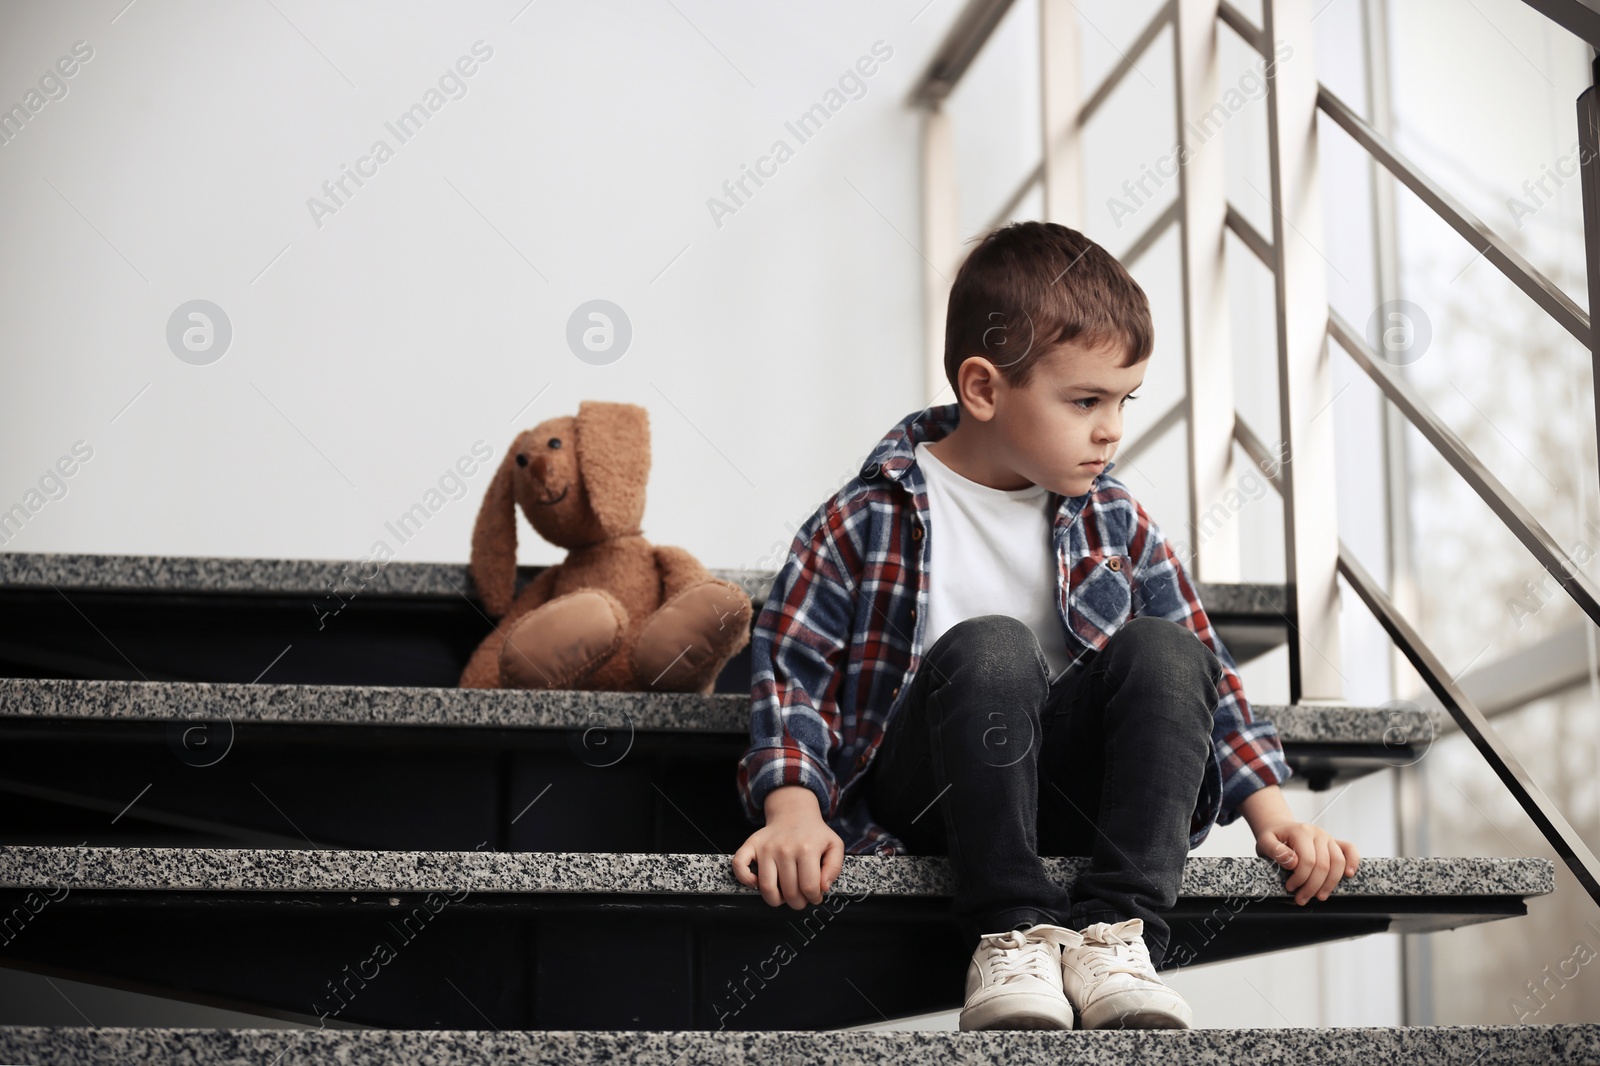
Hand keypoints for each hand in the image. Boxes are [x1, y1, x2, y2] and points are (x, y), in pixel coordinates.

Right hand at [731, 789, 844, 908]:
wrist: (794, 813)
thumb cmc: (814, 834)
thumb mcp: (834, 845)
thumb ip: (834, 868)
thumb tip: (823, 888)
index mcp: (807, 849)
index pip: (809, 888)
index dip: (814, 898)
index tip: (815, 896)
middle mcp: (784, 849)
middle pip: (789, 892)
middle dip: (797, 902)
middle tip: (801, 898)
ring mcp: (766, 848)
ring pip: (766, 888)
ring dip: (776, 900)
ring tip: (784, 895)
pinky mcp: (751, 845)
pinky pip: (739, 866)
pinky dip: (745, 880)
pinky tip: (757, 883)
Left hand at [1255, 821, 1359, 904]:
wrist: (1279, 829)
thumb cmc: (1273, 838)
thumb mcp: (1264, 842)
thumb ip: (1275, 851)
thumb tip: (1293, 862)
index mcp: (1301, 832)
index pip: (1307, 860)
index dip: (1300, 878)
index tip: (1290, 888)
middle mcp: (1318, 833)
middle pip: (1323, 865)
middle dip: (1313, 886)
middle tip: (1301, 899)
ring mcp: (1328, 838)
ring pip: (1338, 863)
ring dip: (1330, 884)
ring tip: (1319, 896)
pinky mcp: (1335, 843)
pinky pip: (1350, 850)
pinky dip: (1352, 862)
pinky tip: (1348, 875)